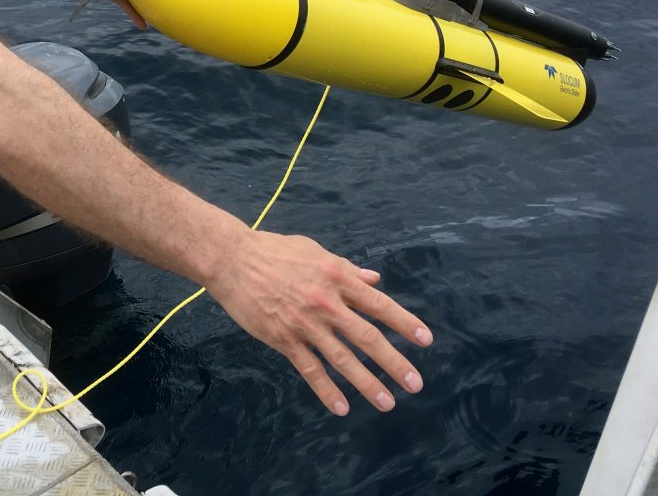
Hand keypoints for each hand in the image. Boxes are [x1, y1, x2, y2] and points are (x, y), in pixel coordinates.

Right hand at [205, 230, 432, 415]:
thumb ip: (347, 268)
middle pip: (367, 337)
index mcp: (337, 276)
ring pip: (342, 359)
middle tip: (415, 383)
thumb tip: (374, 279)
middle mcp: (326, 302)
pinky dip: (326, 390)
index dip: (403, 323)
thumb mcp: (315, 251)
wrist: (232, 259)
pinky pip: (310, 369)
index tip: (425, 340)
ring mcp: (304, 323)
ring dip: (367, 383)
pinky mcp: (283, 339)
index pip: (378, 304)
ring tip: (388, 402)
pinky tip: (342, 407)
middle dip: (394, 362)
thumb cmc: (274, 250)